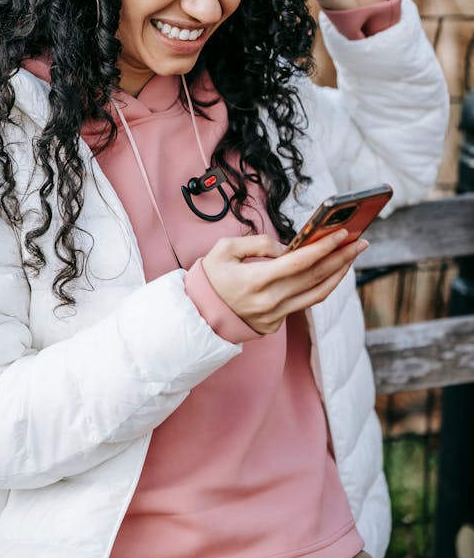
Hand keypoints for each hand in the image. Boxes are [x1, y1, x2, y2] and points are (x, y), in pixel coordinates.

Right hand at [201, 230, 368, 334]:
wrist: (198, 315)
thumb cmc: (210, 278)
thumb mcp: (224, 250)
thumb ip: (257, 243)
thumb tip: (285, 246)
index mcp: (255, 280)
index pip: (299, 263)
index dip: (323, 248)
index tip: (342, 234)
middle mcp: (269, 301)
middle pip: (315, 278)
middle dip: (341, 257)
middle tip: (360, 242)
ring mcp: (275, 315)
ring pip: (317, 294)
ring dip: (338, 274)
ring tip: (351, 257)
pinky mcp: (276, 323)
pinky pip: (305, 302)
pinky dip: (322, 286)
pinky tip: (331, 272)